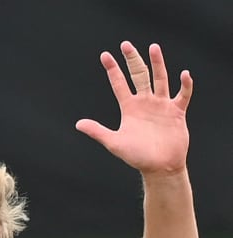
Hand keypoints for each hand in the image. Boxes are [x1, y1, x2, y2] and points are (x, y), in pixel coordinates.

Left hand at [76, 41, 192, 174]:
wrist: (159, 167)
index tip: (105, 55)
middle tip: (126, 44)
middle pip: (139, 75)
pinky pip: (182, 95)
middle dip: (133, 60)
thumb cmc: (136, 156)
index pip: (119, 84)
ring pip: (160, 79)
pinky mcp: (177, 112)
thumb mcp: (114, 142)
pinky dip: (184, 85)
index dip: (112, 70)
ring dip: (158, 64)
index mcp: (129, 108)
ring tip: (154, 47)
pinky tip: (183, 74)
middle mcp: (145, 103)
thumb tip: (77, 124)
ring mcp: (161, 105)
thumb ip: (97, 131)